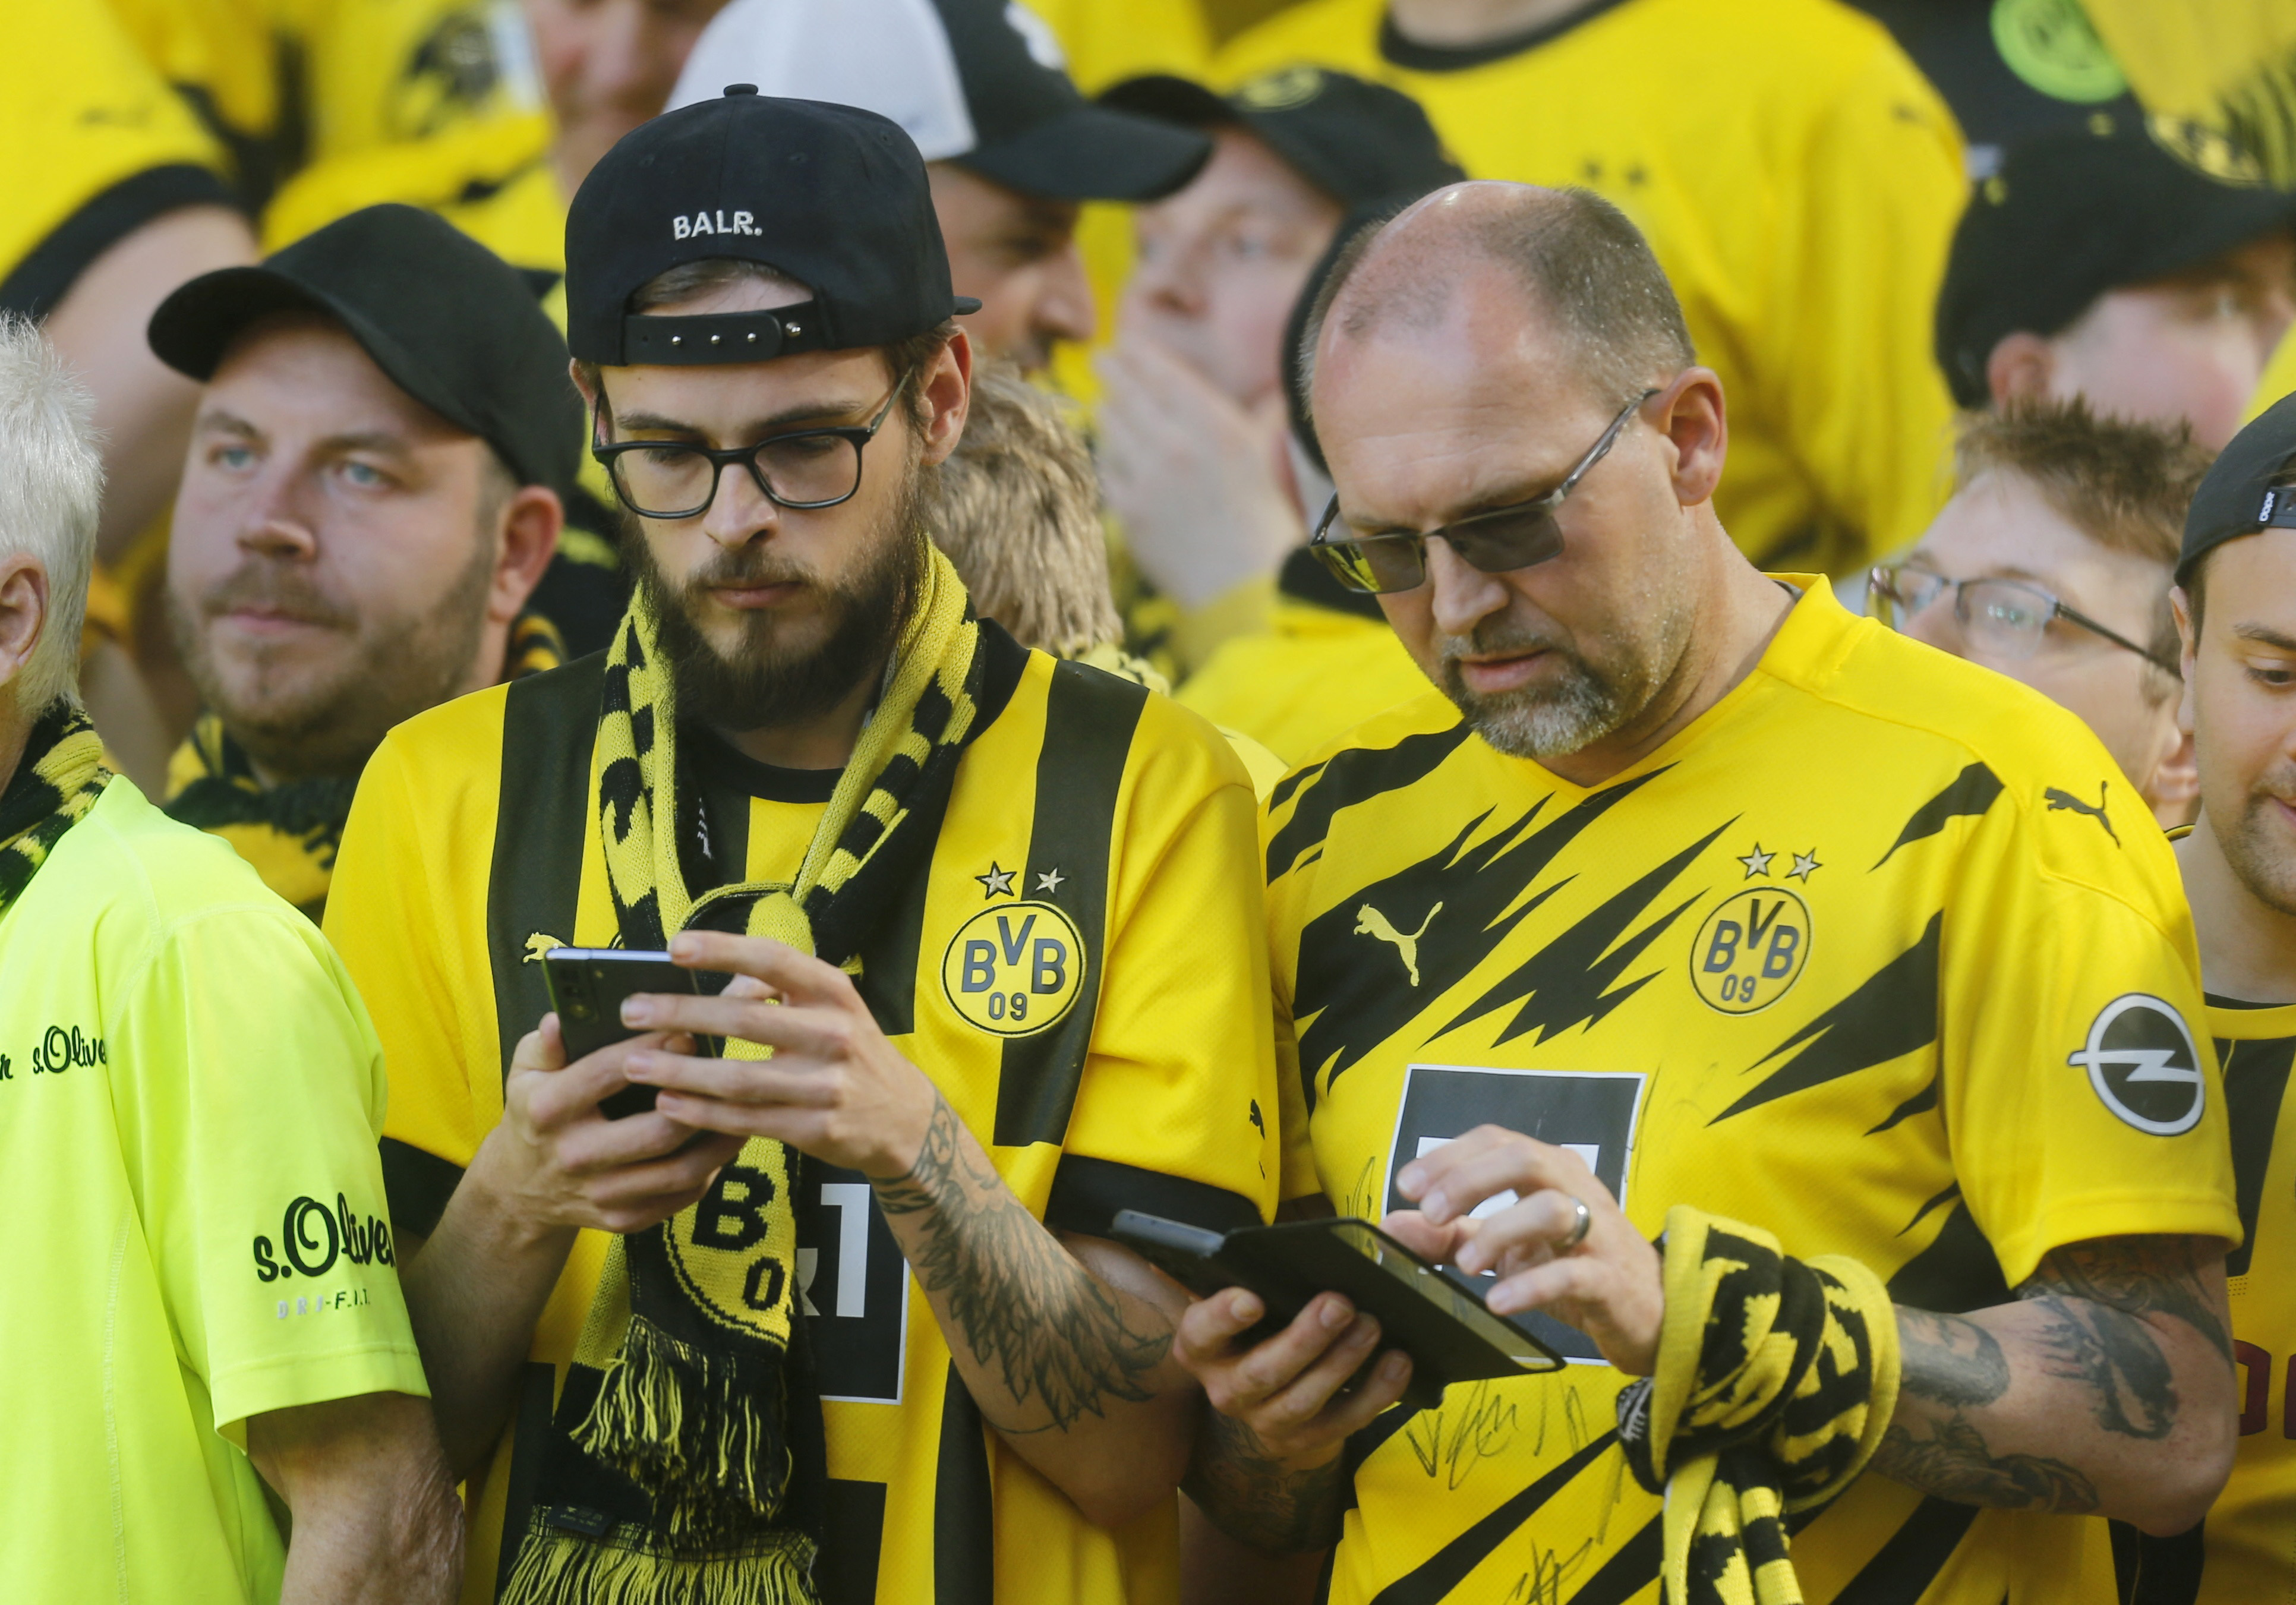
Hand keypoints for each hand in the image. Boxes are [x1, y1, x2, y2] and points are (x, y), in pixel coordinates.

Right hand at [479, 1012, 744, 1236]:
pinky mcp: (623, 1219)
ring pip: (680, 1170)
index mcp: (549, 1111)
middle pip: (656, 1131)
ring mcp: (601, 1194)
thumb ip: (544, 1044)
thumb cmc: (535, 1114)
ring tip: (746, 1105)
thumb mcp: (525, 1073)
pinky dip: (711, 1169)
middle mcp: (575, 1156)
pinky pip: (681, 1195)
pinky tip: (727, 1140)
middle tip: (730, 1068)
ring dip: (721, 1138)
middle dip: (699, 1097)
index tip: (688, 1028)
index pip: (607, 1073)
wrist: (520, 1190)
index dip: (652, 1049)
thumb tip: (559, 1019)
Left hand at [618, 929, 940, 1178]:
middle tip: (632, 1010)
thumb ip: (780, 989)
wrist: (902, 1118)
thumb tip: (718, 973)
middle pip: (744, 1021)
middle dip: (681, 1014)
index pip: (774, 961)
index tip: (674, 947)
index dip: (723, 951)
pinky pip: (745, 1120)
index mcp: (834, 992)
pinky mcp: (815, 1129)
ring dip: (679, 1072)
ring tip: (634, 1065)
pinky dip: (701, 1113)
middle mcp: (834, 1033)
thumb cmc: (850, 1052)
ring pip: (738, 1079)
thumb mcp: (831, 1007)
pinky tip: (668, 1104)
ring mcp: (826, 1085)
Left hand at [1094, 335, 1304, 609]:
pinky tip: (1111, 451)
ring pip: (1112, 427)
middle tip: (1104, 362)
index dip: (1140, 355)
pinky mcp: (1127, 509)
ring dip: (1108, 411)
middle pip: (1131, 393)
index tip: (1126, 344)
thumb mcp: (1263, 456)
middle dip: (1114, 373)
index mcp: (1217, 426)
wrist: (1245, 583)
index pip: (1165, 374)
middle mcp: (1179, 444)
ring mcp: (1149, 477)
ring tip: (1107, 404)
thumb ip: (1256, 416)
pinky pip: (1107, 468)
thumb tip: (1268, 392)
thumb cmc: (1262, 521)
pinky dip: (1108, 456)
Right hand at [1172, 1288, 1413, 1464]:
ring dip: (1341, 1364)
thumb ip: (1267, 1279)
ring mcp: (1263, 1421)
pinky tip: (1397, 1363)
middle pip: (1261, 1372)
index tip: (1254, 1298)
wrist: (1265, 1385)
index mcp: (1202, 1346)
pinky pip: (1341, 1424)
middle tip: (1340, 1304)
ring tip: (1371, 1327)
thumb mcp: (1250, 1296)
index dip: (1225, 1317)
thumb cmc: (1260, 1322)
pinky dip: (1374, 1394)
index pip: (1202, 1331)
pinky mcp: (1301, 1441)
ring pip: (1301, 1401)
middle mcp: (1225, 1389)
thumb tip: (1316, 1254)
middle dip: (1304, 1339)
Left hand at [1387, 1125, 1663, 1374]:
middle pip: (1523, 1159)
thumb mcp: (1507, 1248)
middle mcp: (1575, 1189)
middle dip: (1470, 1180)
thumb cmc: (1575, 1268)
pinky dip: (1531, 1286)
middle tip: (1434, 1213)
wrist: (1651, 1315)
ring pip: (1552, 1209)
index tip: (1407, 1185)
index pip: (1496, 1141)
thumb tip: (1392, 1222)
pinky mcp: (1611, 1280)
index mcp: (1548, 1171)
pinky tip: (1499, 1301)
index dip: (1448, 1156)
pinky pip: (1573, 1274)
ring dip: (1500, 1230)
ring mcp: (1597, 1233)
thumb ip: (1451, 1234)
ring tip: (1466, 1264)